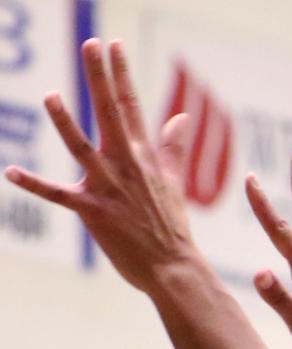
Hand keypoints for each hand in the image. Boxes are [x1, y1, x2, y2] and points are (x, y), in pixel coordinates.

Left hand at [3, 38, 205, 295]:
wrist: (174, 268)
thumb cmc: (172, 227)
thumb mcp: (175, 181)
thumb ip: (173, 147)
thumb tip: (182, 118)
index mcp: (144, 157)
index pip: (132, 107)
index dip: (122, 74)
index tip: (114, 44)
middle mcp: (127, 166)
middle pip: (110, 114)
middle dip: (100, 79)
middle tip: (90, 45)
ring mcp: (110, 188)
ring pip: (83, 149)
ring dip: (66, 123)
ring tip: (51, 96)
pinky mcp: (94, 212)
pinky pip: (59, 195)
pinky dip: (35, 185)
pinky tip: (11, 172)